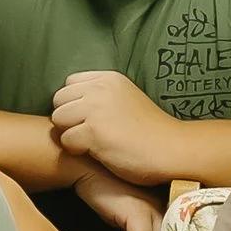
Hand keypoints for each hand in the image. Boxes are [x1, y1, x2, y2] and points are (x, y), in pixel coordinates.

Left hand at [50, 71, 179, 186]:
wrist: (172, 149)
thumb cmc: (149, 131)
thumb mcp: (126, 99)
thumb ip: (101, 96)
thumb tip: (70, 103)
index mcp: (108, 78)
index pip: (69, 84)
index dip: (74, 103)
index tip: (89, 118)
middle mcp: (100, 88)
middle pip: (59, 101)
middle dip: (68, 119)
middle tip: (89, 133)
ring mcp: (96, 108)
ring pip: (58, 119)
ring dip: (70, 134)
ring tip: (93, 143)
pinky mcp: (93, 131)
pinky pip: (66, 140)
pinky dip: (78, 150)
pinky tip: (98, 152)